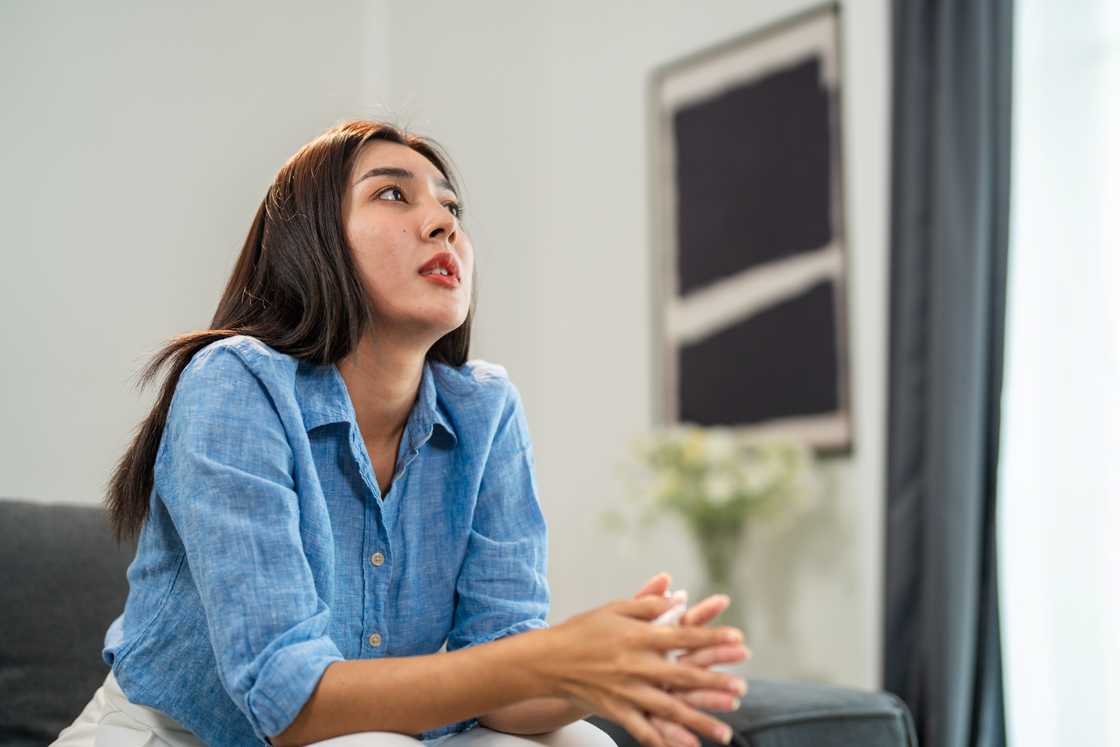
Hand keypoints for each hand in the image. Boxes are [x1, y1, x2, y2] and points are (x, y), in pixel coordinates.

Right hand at [538, 595, 746, 746]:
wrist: (548, 660)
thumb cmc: (585, 629)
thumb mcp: (616, 609)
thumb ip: (648, 604)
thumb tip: (678, 598)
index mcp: (639, 637)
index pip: (684, 637)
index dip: (713, 639)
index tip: (739, 640)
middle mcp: (636, 665)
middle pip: (684, 676)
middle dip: (716, 684)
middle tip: (742, 690)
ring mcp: (627, 691)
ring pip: (670, 710)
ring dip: (699, 722)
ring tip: (725, 734)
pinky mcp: (616, 710)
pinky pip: (645, 730)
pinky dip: (665, 741)